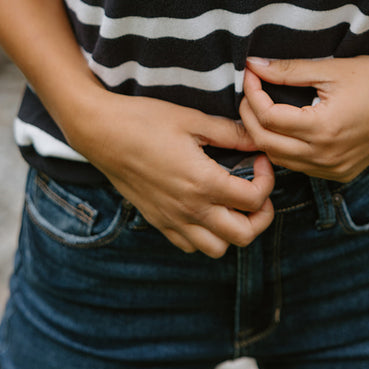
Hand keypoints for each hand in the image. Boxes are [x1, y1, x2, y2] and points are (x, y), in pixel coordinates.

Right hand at [66, 91, 275, 257]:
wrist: (101, 132)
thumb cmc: (144, 120)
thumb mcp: (191, 119)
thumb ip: (229, 132)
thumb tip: (257, 139)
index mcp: (203, 182)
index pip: (254, 200)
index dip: (267, 179)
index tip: (259, 160)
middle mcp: (190, 208)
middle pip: (244, 235)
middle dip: (261, 215)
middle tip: (256, 190)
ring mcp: (172, 219)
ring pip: (218, 248)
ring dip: (233, 230)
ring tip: (232, 204)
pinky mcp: (157, 221)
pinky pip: (189, 245)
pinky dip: (205, 235)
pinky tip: (205, 208)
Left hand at [239, 55, 368, 182]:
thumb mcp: (330, 69)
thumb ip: (289, 70)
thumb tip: (253, 65)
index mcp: (323, 128)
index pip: (268, 117)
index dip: (252, 94)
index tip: (251, 74)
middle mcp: (326, 156)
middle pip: (266, 143)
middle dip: (249, 116)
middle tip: (249, 92)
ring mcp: (333, 169)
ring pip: (279, 159)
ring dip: (264, 135)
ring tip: (261, 108)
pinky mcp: (340, 174)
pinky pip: (299, 166)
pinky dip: (284, 149)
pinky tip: (284, 128)